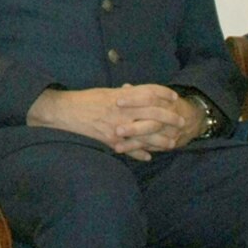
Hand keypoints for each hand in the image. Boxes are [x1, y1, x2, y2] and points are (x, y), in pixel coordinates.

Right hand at [27, 84, 193, 159]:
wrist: (66, 112)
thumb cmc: (85, 99)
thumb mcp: (106, 92)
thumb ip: (123, 94)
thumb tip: (136, 92)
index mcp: (121, 96)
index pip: (148, 92)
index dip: (163, 93)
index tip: (174, 97)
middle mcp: (123, 111)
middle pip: (153, 113)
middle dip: (169, 118)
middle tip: (181, 122)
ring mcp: (118, 127)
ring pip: (146, 134)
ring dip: (161, 140)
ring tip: (172, 142)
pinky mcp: (112, 140)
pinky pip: (130, 149)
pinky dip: (140, 153)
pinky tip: (149, 156)